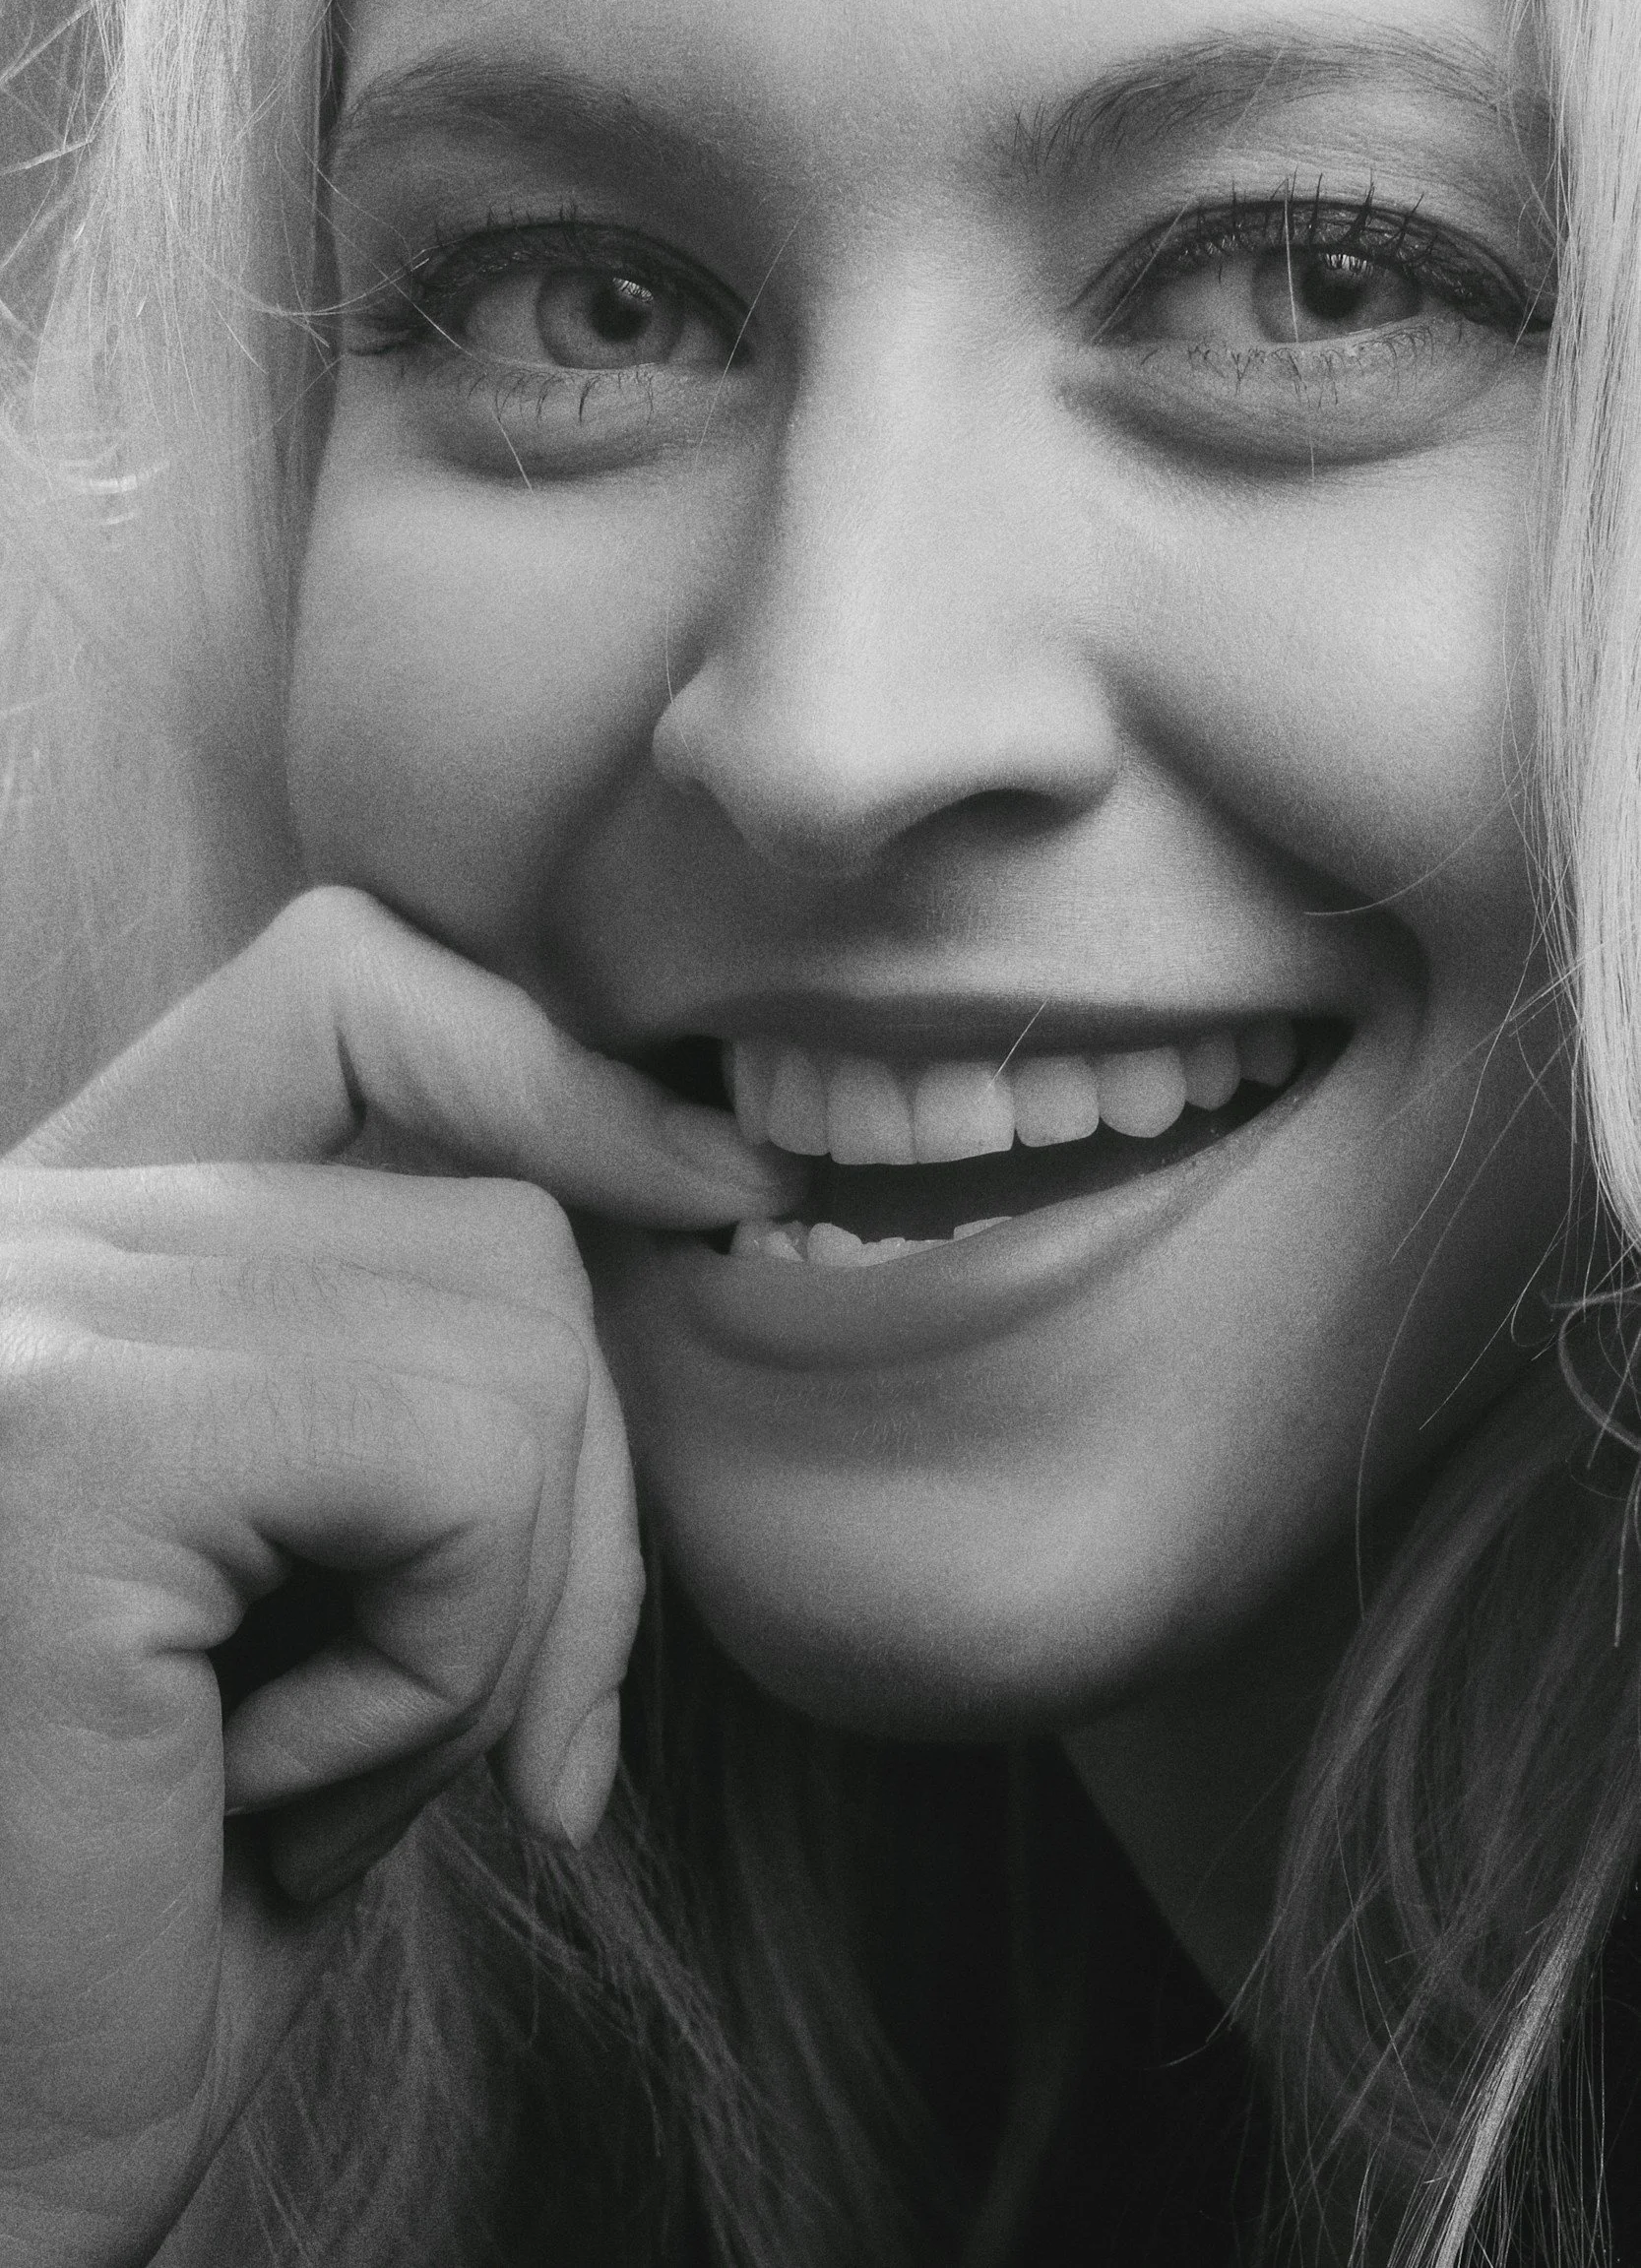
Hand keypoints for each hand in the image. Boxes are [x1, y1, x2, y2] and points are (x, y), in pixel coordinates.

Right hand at [0, 886, 795, 2266]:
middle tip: (471, 1736)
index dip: (551, 1064)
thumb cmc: (159, 1884)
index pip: (346, 987)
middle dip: (571, 1506)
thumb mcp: (334, 1580)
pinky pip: (457, 1463)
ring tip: (299, 1766)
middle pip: (498, 1217)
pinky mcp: (64, 1444)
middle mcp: (22, 1234)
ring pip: (513, 1339)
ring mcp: (24, 1315)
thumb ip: (431, 1372)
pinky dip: (442, 1666)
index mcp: (72, 1242)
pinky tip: (258, 1794)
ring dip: (490, 1622)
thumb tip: (697, 1198)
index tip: (719, 1191)